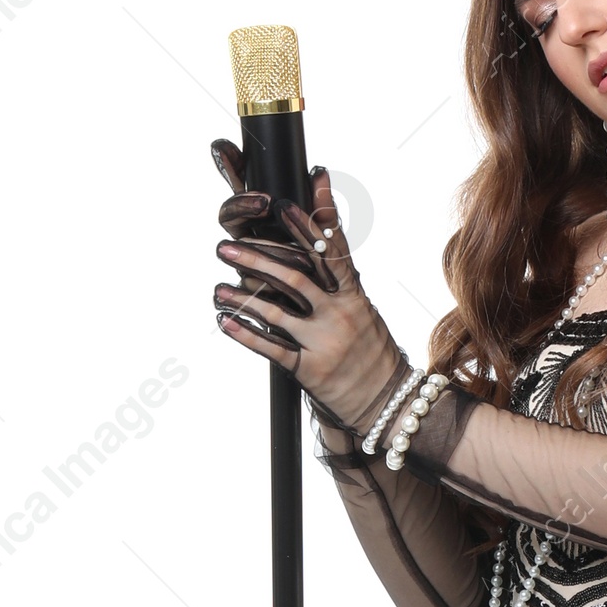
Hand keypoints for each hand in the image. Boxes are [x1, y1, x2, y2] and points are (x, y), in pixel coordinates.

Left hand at [209, 138, 408, 429]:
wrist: (389, 404)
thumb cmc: (373, 354)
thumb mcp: (364, 311)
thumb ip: (341, 282)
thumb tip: (321, 242)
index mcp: (354, 296)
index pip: (330, 252)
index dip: (308, 224)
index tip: (284, 203)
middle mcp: (339, 315)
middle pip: (295, 276)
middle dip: (256, 258)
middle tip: (225, 247)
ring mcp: (324, 343)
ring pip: (276, 312)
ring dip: (242, 298)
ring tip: (217, 287)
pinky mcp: (310, 370)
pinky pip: (272, 350)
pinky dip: (246, 335)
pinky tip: (224, 322)